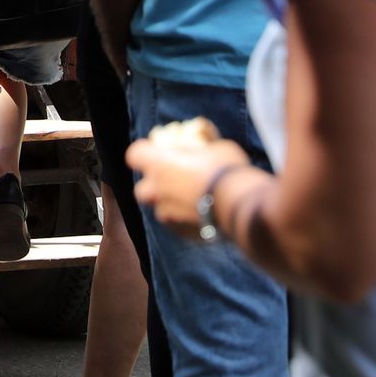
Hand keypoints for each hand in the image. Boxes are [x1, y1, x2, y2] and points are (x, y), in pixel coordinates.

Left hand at [127, 128, 254, 237]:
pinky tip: (203, 214)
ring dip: (171, 203)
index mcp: (158, 163)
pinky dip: (185, 219)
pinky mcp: (180, 231)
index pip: (135, 154)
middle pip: (143, 187)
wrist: (240, 204)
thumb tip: (201, 144)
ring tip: (193, 199)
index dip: (145, 152)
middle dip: (154, 184)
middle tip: (175, 178)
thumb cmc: (226, 168)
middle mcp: (157, 189)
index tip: (158, 150)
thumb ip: (200, 148)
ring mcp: (166, 213)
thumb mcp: (215, 146)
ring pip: (161, 208)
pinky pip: (177, 224)